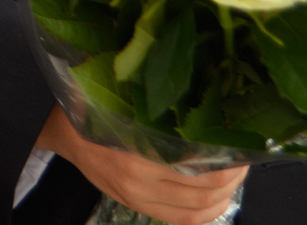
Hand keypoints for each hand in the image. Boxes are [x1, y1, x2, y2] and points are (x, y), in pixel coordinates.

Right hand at [40, 108, 245, 224]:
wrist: (63, 133)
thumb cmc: (94, 109)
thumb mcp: (123, 100)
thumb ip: (157, 107)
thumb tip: (201, 95)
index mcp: (136, 151)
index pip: (199, 167)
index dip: (228, 161)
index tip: (240, 145)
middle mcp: (139, 180)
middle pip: (205, 190)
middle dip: (233, 177)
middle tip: (243, 160)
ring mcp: (139, 197)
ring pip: (199, 208)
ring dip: (225, 195)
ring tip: (233, 178)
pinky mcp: (137, 206)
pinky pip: (183, 220)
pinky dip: (207, 212)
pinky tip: (217, 198)